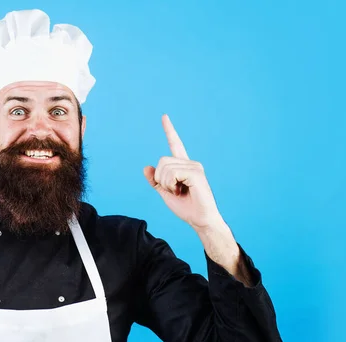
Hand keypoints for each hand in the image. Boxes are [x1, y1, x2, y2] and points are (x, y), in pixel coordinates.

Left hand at [143, 114, 223, 231]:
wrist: (200, 220)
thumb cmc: (186, 207)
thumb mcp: (165, 193)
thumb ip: (155, 180)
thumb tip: (146, 167)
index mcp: (182, 166)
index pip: (175, 143)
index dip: (169, 130)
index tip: (164, 116)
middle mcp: (190, 163)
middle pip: (161, 161)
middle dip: (160, 179)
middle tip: (174, 191)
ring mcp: (194, 166)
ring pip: (165, 167)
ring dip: (166, 184)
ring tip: (179, 192)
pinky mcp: (196, 173)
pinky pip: (172, 173)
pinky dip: (171, 185)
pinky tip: (181, 191)